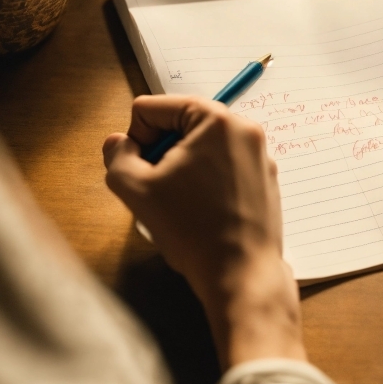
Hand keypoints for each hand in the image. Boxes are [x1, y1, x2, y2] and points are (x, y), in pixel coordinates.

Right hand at [103, 95, 305, 367]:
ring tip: (183, 203)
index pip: (152, 108)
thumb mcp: (135, 190)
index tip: (144, 173)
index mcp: (216, 120)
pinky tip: (204, 211)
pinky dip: (206, 180)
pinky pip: (223, 164)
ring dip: (183, 167)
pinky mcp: (266, 178)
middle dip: (162, 153)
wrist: (241, 275)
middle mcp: (245, 128)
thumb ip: (116, 156)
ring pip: (201, 146)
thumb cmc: (191, 231)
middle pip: (180, 124)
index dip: (136, 140)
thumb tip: (118, 143)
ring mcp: (260, 154)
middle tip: (162, 190)